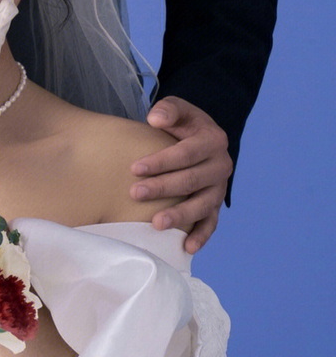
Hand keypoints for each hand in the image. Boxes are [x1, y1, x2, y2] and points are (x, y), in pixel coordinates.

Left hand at [131, 96, 232, 252]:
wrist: (199, 137)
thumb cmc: (182, 123)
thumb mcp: (177, 108)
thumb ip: (168, 109)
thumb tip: (155, 118)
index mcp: (213, 140)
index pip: (186, 153)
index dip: (161, 161)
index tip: (135, 168)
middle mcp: (221, 166)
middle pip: (191, 180)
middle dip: (162, 188)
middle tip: (135, 193)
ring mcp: (219, 188)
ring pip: (202, 205)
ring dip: (180, 216)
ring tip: (155, 224)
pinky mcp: (216, 205)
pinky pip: (211, 223)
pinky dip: (201, 236)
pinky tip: (186, 247)